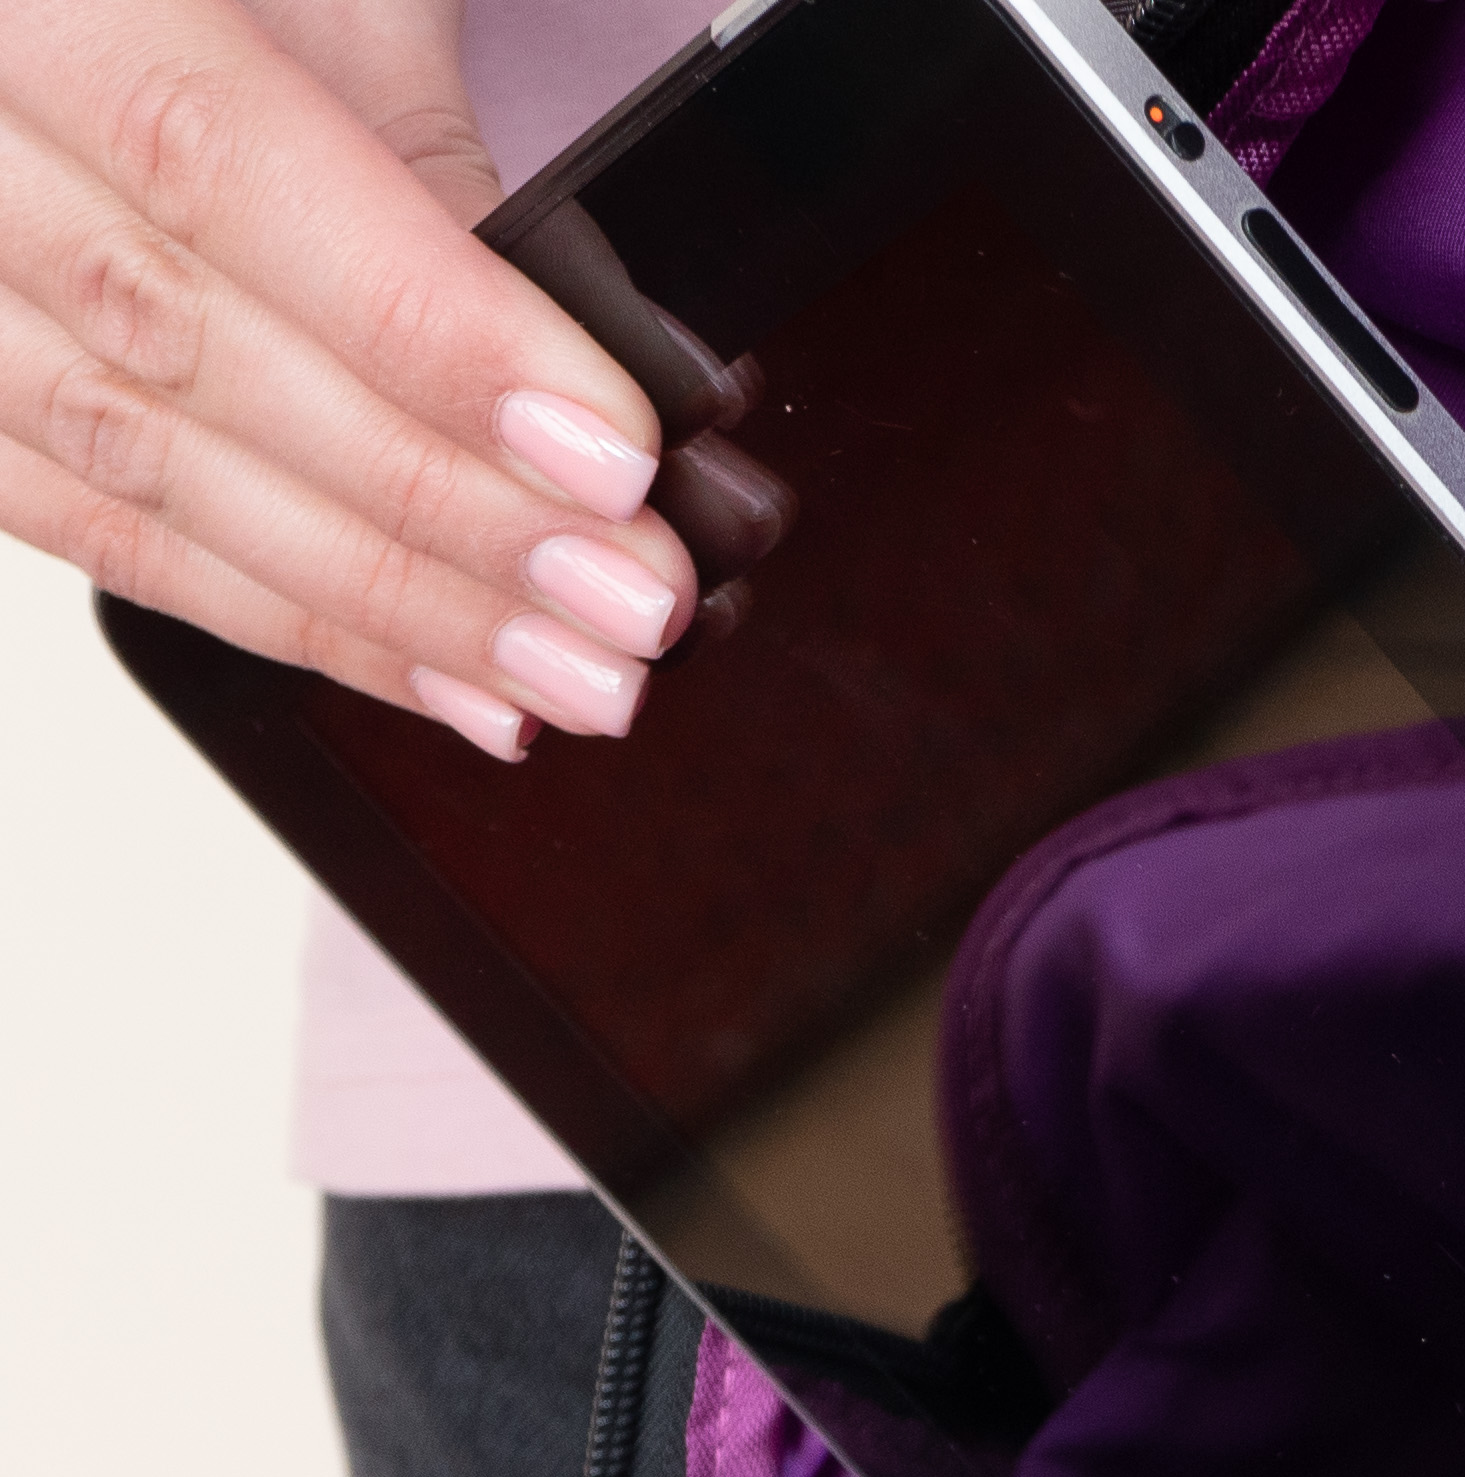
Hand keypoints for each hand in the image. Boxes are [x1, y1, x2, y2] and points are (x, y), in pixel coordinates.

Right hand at [0, 0, 697, 752]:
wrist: (96, 15)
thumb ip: (404, 138)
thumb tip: (553, 376)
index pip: (217, 169)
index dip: (425, 332)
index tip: (605, 452)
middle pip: (191, 353)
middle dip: (440, 509)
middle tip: (626, 598)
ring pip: (146, 471)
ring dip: (387, 605)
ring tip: (570, 674)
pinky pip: (103, 533)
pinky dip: (288, 622)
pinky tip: (441, 680)